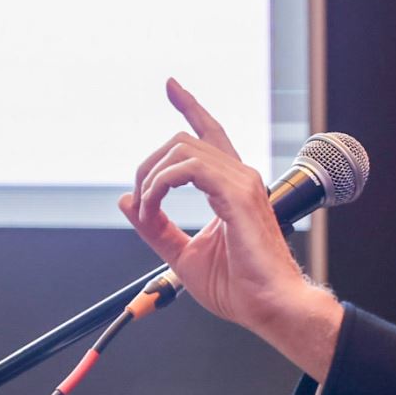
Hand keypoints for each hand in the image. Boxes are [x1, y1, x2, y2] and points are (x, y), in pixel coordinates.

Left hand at [125, 78, 344, 378]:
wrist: (269, 308)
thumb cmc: (240, 288)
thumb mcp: (182, 255)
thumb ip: (155, 228)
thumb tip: (126, 202)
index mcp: (231, 188)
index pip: (209, 134)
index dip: (190, 106)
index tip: (170, 86)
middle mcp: (239, 178)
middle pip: (183, 141)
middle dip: (148, 166)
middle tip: (138, 202)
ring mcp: (242, 183)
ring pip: (182, 151)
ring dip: (151, 178)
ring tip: (145, 210)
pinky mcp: (238, 195)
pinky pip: (188, 170)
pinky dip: (160, 186)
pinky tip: (153, 207)